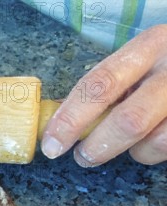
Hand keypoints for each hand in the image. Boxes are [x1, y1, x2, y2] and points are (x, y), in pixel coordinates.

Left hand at [42, 24, 166, 165]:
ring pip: (155, 141)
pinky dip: (153, 152)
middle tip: (82, 157)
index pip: (100, 84)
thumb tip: (57, 125)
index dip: (71, 118)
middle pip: (129, 120)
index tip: (51, 143)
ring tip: (129, 144)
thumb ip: (104, 89)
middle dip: (98, 145)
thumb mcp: (136, 65)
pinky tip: (153, 140)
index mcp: (148, 47)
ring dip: (133, 152)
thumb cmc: (160, 69)